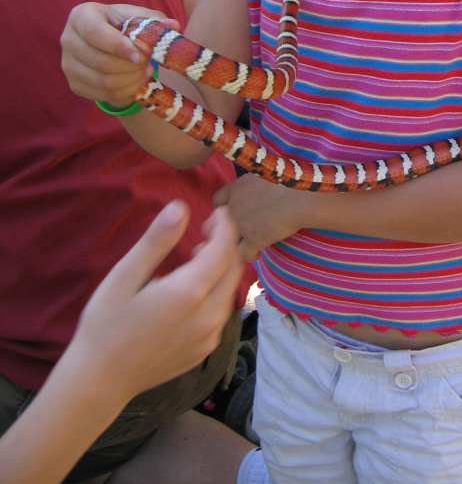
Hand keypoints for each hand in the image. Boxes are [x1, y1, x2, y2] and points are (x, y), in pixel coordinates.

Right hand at [61, 2, 178, 107]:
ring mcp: (67, 64)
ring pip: (103, 81)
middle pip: (100, 61)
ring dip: (130, 80)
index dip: (119, 46)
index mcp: (81, 15)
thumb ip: (156, 21)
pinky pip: (102, 94)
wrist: (111, 47)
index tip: (140, 56)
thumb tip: (173, 25)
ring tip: (145, 72)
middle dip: (130, 66)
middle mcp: (68, 39)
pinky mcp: (74, 84)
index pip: (95, 32)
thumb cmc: (127, 27)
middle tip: (148, 64)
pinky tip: (135, 82)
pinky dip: (124, 92)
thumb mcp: (141, 19)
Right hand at [67, 201, 241, 402]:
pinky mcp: (205, 350)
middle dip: (226, 244)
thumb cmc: (106, 324)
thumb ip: (157, 241)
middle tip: (205, 228)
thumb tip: (180, 207)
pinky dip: (216, 290)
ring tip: (195, 254)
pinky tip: (192, 287)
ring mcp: (209, 337)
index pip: (224, 249)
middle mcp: (208, 316)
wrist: (100, 382)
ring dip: (222, 268)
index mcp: (189, 293)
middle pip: (234, 269)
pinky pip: (222, 311)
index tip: (216, 211)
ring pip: (230, 291)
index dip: (225, 226)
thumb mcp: (124, 276)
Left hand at [214, 174, 309, 260]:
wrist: (298, 195)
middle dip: (226, 226)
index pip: (218, 199)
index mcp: (236, 188)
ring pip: (229, 240)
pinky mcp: (253, 240)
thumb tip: (258, 181)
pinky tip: (258, 252)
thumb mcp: (264, 170)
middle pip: (218, 222)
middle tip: (240, 228)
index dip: (225, 206)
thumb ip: (254, 180)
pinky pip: (244, 254)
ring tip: (248, 243)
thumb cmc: (288, 177)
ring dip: (237, 243)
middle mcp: (233, 207)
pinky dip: (251, 255)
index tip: (234, 208)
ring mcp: (241, 225)